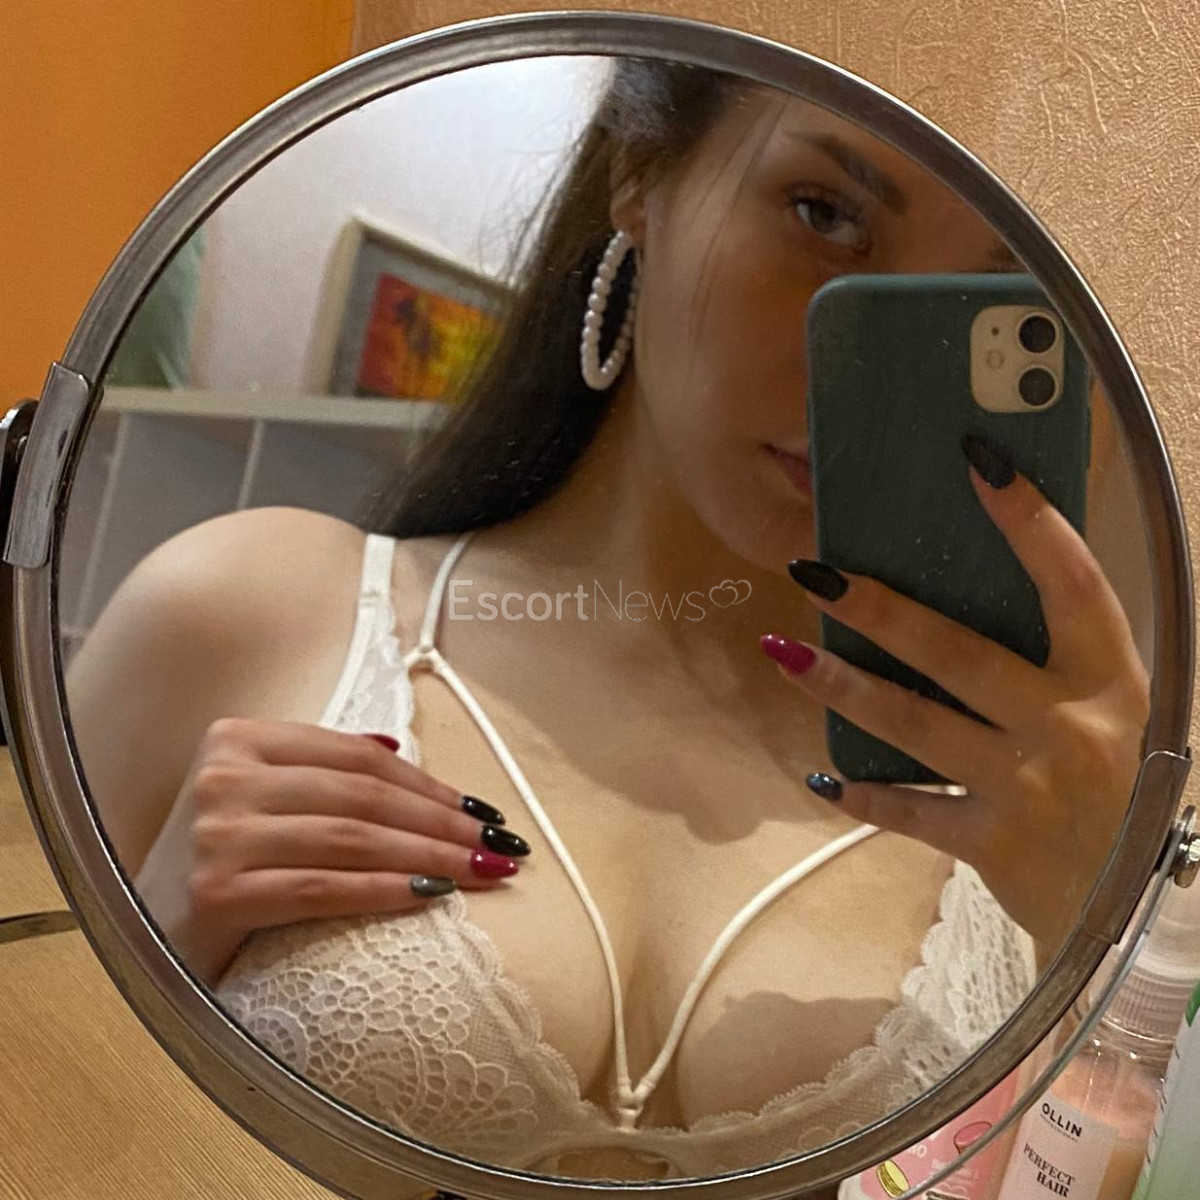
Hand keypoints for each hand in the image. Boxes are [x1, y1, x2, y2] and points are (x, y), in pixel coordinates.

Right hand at [134, 719, 527, 986]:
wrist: (148, 936)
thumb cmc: (224, 862)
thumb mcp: (261, 798)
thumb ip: (319, 769)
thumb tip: (398, 748)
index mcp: (237, 738)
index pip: (358, 757)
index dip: (429, 783)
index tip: (481, 809)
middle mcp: (224, 777)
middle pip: (363, 796)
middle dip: (443, 822)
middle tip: (498, 845)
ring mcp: (217, 834)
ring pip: (352, 838)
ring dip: (431, 855)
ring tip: (483, 872)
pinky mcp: (217, 893)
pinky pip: (324, 888)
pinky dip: (387, 891)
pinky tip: (434, 897)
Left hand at [762, 443, 1149, 957]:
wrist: (1138, 905)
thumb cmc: (1119, 788)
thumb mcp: (1113, 710)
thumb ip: (1057, 657)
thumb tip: (973, 581)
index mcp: (1111, 679)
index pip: (1072, 582)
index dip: (1029, 520)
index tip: (977, 462)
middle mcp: (1070, 726)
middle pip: (957, 652)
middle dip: (879, 610)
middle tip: (814, 573)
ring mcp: (1027, 787)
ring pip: (915, 724)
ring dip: (842, 687)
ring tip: (785, 651)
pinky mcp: (991, 842)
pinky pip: (909, 810)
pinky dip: (862, 794)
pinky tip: (819, 775)